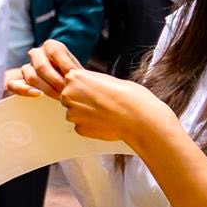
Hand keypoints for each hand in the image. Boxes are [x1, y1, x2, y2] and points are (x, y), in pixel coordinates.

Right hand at [6, 39, 83, 100]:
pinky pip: (14, 84)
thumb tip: (76, 76)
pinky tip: (38, 94)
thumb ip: (75, 71)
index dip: (65, 65)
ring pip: (31, 77)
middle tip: (67, 91)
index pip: (55, 51)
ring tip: (60, 97)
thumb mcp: (77, 70)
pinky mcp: (16, 81)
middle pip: (41, 66)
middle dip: (56, 81)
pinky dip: (25, 90)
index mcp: (51, 46)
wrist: (63, 85)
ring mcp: (26, 67)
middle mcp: (37, 54)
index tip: (74, 76)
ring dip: (47, 89)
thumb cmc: (73, 78)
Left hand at [60, 68, 180, 148]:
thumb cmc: (128, 96)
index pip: (70, 82)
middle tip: (101, 103)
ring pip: (74, 113)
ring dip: (85, 114)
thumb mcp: (106, 79)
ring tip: (105, 113)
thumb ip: (90, 82)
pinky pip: (81, 126)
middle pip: (69, 98)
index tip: (94, 91)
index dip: (83, 87)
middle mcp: (69, 95)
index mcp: (75, 78)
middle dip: (81, 101)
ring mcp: (72, 113)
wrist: (137, 116)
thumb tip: (87, 86)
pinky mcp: (79, 128)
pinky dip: (90, 126)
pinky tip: (105, 122)